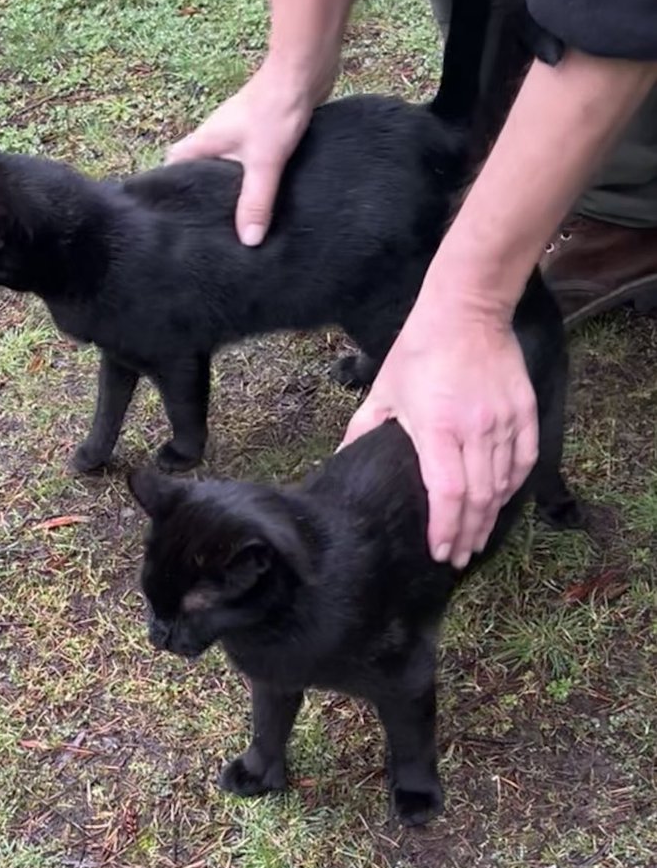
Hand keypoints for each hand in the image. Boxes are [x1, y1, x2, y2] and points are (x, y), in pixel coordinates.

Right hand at [166, 60, 321, 244]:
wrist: (304, 71)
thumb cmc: (275, 109)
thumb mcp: (263, 162)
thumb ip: (255, 201)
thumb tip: (248, 240)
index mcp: (205, 142)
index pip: (173, 164)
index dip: (170, 186)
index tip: (176, 213)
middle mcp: (217, 138)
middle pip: (201, 170)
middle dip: (206, 195)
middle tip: (213, 227)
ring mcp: (240, 134)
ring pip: (229, 167)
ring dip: (235, 188)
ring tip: (241, 219)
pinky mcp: (262, 133)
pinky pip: (252, 161)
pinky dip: (256, 177)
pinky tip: (270, 195)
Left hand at [340, 296, 538, 567]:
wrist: (466, 311)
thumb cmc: (419, 351)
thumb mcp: (384, 390)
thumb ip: (363, 429)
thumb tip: (342, 460)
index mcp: (437, 428)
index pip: (447, 493)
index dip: (445, 528)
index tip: (440, 552)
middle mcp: (475, 430)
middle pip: (478, 498)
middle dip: (469, 534)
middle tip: (459, 556)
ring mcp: (504, 421)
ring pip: (503, 484)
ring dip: (490, 517)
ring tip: (477, 538)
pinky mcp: (525, 411)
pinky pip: (524, 460)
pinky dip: (514, 487)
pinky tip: (502, 502)